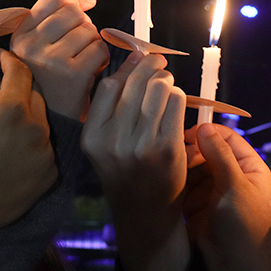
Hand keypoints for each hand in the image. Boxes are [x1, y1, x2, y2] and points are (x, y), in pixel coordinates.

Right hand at [0, 46, 56, 259]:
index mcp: (12, 109)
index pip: (20, 70)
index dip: (8, 60)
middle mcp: (37, 129)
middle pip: (33, 94)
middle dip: (14, 91)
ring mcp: (47, 153)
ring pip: (40, 120)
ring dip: (23, 118)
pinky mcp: (51, 174)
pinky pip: (44, 146)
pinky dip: (30, 143)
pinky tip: (8, 154)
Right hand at [11, 0, 108, 120]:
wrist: (54, 119)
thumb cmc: (51, 80)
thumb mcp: (41, 48)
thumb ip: (57, 19)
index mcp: (20, 36)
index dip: (73, 0)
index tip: (83, 8)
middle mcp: (30, 46)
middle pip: (73, 12)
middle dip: (84, 26)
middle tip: (79, 45)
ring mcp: (50, 60)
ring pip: (89, 30)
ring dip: (93, 44)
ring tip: (83, 60)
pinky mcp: (72, 74)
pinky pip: (99, 49)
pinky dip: (101, 59)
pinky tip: (90, 70)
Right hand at [81, 52, 189, 270]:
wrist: (144, 213)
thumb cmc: (126, 170)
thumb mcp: (105, 142)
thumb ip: (113, 105)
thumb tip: (134, 57)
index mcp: (92, 138)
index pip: (109, 86)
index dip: (126, 68)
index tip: (139, 60)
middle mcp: (113, 142)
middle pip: (135, 84)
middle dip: (150, 68)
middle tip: (158, 64)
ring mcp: (141, 146)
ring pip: (157, 89)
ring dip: (165, 81)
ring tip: (166, 85)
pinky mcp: (168, 149)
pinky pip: (176, 104)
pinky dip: (178, 97)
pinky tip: (175, 102)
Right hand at [182, 123, 270, 270]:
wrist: (236, 266)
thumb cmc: (244, 224)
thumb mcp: (235, 186)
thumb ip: (219, 156)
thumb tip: (203, 127)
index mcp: (247, 165)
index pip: (225, 137)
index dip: (206, 133)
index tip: (184, 135)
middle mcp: (229, 174)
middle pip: (204, 151)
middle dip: (189, 154)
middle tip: (173, 159)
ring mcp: (211, 189)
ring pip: (190, 168)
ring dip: (180, 170)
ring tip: (168, 174)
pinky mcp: (195, 204)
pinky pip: (182, 187)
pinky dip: (174, 185)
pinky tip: (165, 186)